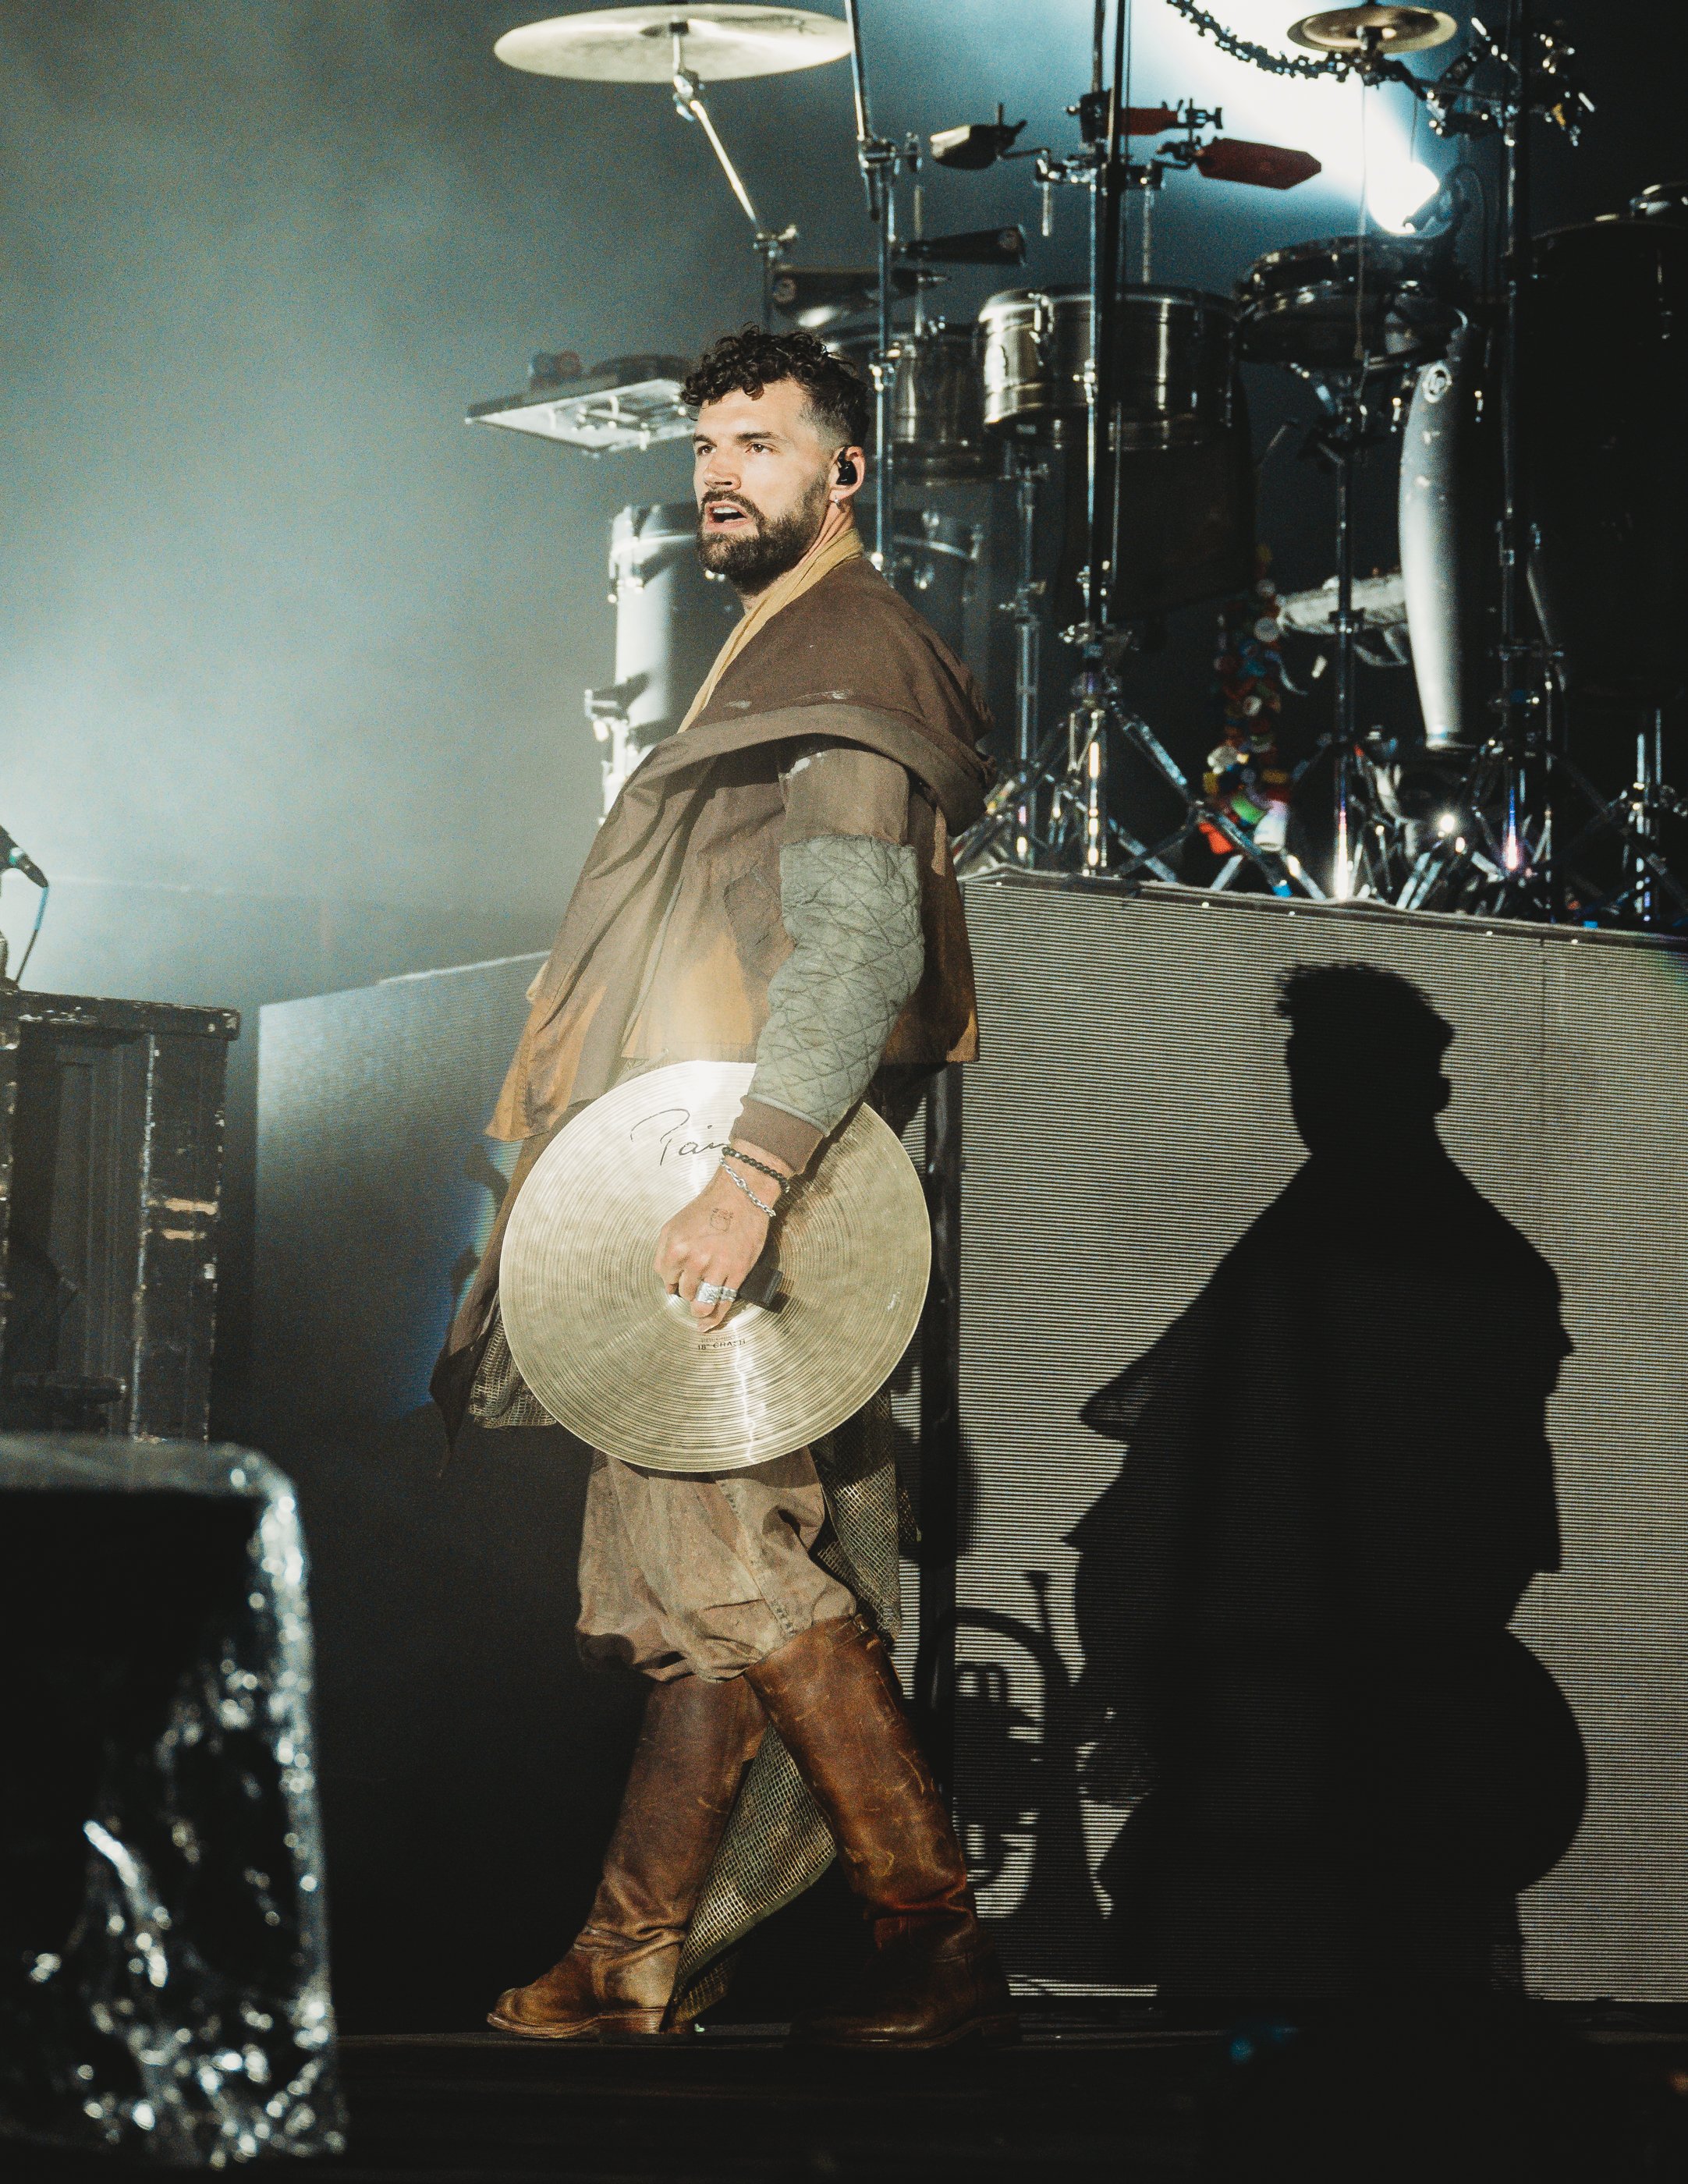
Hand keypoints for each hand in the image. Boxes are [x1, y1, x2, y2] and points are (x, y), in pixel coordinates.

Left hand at [654, 1142, 793, 1331]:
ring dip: (699, 1308)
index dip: (673, 1281)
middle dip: (688, 1291)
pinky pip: (723, 1303)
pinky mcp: (736, 1273)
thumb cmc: (709, 1208)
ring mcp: (716, 1269)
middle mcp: (694, 1261)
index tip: (679, 1281)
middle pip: (684, 1292)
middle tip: (696, 1284)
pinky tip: (707, 1324)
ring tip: (699, 1308)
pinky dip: (714, 1318)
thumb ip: (664, 1253)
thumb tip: (666, 1280)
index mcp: (675, 1248)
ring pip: (701, 1303)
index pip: (666, 1279)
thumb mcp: (674, 1225)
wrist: (740, 1196)